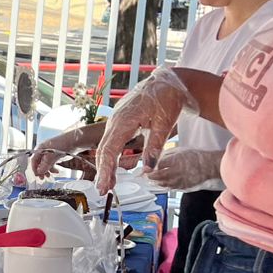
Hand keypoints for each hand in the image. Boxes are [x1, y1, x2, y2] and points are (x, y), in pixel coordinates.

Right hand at [30, 129, 96, 176]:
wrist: (74, 141)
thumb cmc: (63, 144)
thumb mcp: (52, 155)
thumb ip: (45, 164)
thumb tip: (40, 171)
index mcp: (40, 149)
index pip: (34, 160)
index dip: (34, 168)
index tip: (38, 175)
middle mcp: (44, 151)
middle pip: (39, 163)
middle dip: (40, 171)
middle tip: (43, 178)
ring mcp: (50, 154)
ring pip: (45, 165)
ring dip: (46, 171)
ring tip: (49, 176)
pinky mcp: (56, 156)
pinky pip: (51, 164)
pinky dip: (52, 169)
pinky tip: (56, 171)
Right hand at [94, 69, 193, 194]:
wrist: (169, 81)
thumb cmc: (167, 98)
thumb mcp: (165, 124)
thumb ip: (155, 148)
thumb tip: (148, 170)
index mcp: (124, 121)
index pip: (109, 150)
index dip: (106, 170)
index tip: (104, 186)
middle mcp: (115, 120)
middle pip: (103, 150)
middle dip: (102, 171)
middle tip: (103, 191)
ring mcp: (116, 119)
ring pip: (106, 145)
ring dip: (106, 164)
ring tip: (109, 183)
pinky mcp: (121, 120)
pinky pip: (111, 140)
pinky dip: (111, 155)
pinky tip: (116, 165)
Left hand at [146, 147, 222, 191]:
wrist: (208, 166)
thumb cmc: (195, 156)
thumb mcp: (179, 151)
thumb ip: (167, 155)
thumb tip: (156, 159)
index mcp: (175, 160)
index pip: (158, 165)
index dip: (152, 167)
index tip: (148, 167)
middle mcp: (176, 171)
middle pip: (158, 176)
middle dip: (151, 176)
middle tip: (147, 175)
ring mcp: (180, 180)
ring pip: (164, 184)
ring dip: (157, 182)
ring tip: (153, 180)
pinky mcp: (183, 187)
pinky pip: (171, 188)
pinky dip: (165, 186)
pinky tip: (163, 183)